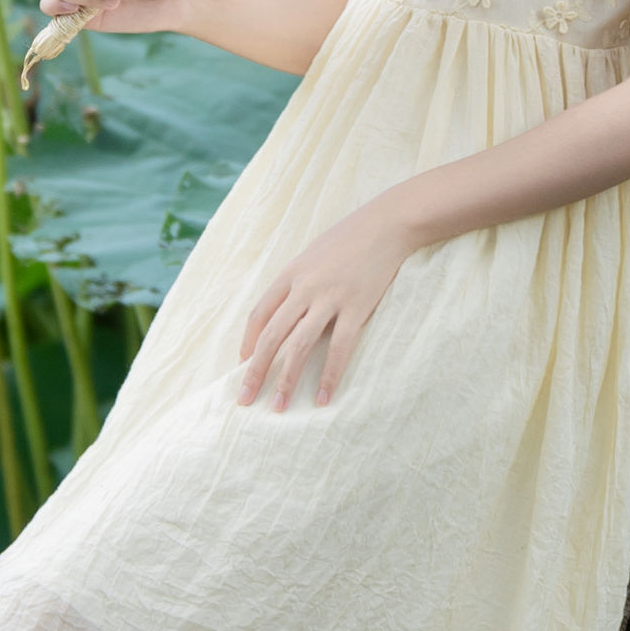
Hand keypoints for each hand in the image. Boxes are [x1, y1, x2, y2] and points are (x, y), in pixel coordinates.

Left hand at [237, 197, 413, 410]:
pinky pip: (339, 349)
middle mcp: (304, 288)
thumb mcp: (313, 254)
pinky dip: (328, 376)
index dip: (248, 343)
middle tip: (245, 399)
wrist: (386, 223)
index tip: (243, 364)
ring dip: (285, 380)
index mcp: (290, 274)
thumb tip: (284, 311)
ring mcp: (329, 298)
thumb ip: (297, 281)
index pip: (259, 314)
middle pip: (272, 336)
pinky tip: (322, 398)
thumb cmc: (349, 238)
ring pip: (299, 346)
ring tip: (277, 407)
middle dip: (255, 371)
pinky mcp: (356, 308)